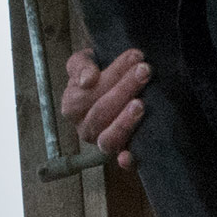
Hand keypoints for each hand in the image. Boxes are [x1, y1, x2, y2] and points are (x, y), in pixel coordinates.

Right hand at [59, 45, 148, 169]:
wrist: (119, 84)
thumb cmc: (101, 72)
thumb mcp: (86, 61)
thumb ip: (81, 66)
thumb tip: (88, 80)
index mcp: (72, 106)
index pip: (89, 92)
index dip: (113, 75)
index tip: (135, 56)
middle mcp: (84, 128)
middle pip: (101, 113)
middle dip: (124, 89)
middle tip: (145, 71)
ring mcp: (102, 143)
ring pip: (108, 138)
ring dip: (124, 122)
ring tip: (141, 103)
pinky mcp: (121, 153)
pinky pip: (122, 161)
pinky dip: (125, 160)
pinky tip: (129, 156)